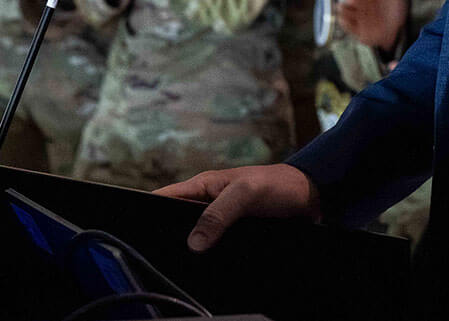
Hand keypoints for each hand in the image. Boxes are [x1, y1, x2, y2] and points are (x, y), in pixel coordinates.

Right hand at [154, 164, 321, 252]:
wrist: (309, 197)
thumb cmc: (277, 185)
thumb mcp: (246, 195)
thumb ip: (219, 214)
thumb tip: (194, 243)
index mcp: (203, 185)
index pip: (164, 197)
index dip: (147, 210)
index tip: (138, 229)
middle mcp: (207, 202)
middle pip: (176, 221)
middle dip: (169, 235)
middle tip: (165, 252)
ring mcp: (220, 218)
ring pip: (195, 236)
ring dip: (192, 247)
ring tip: (189, 260)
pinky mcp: (232, 233)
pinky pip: (213, 245)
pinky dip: (210, 253)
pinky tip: (210, 263)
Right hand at [338, 0, 410, 55]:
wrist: (402, 28)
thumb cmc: (395, 7)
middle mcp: (359, 5)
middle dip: (349, 0)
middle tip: (353, 0)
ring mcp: (358, 18)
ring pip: (344, 12)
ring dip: (345, 11)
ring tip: (351, 11)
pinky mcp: (358, 31)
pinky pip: (347, 26)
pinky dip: (346, 22)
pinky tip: (349, 19)